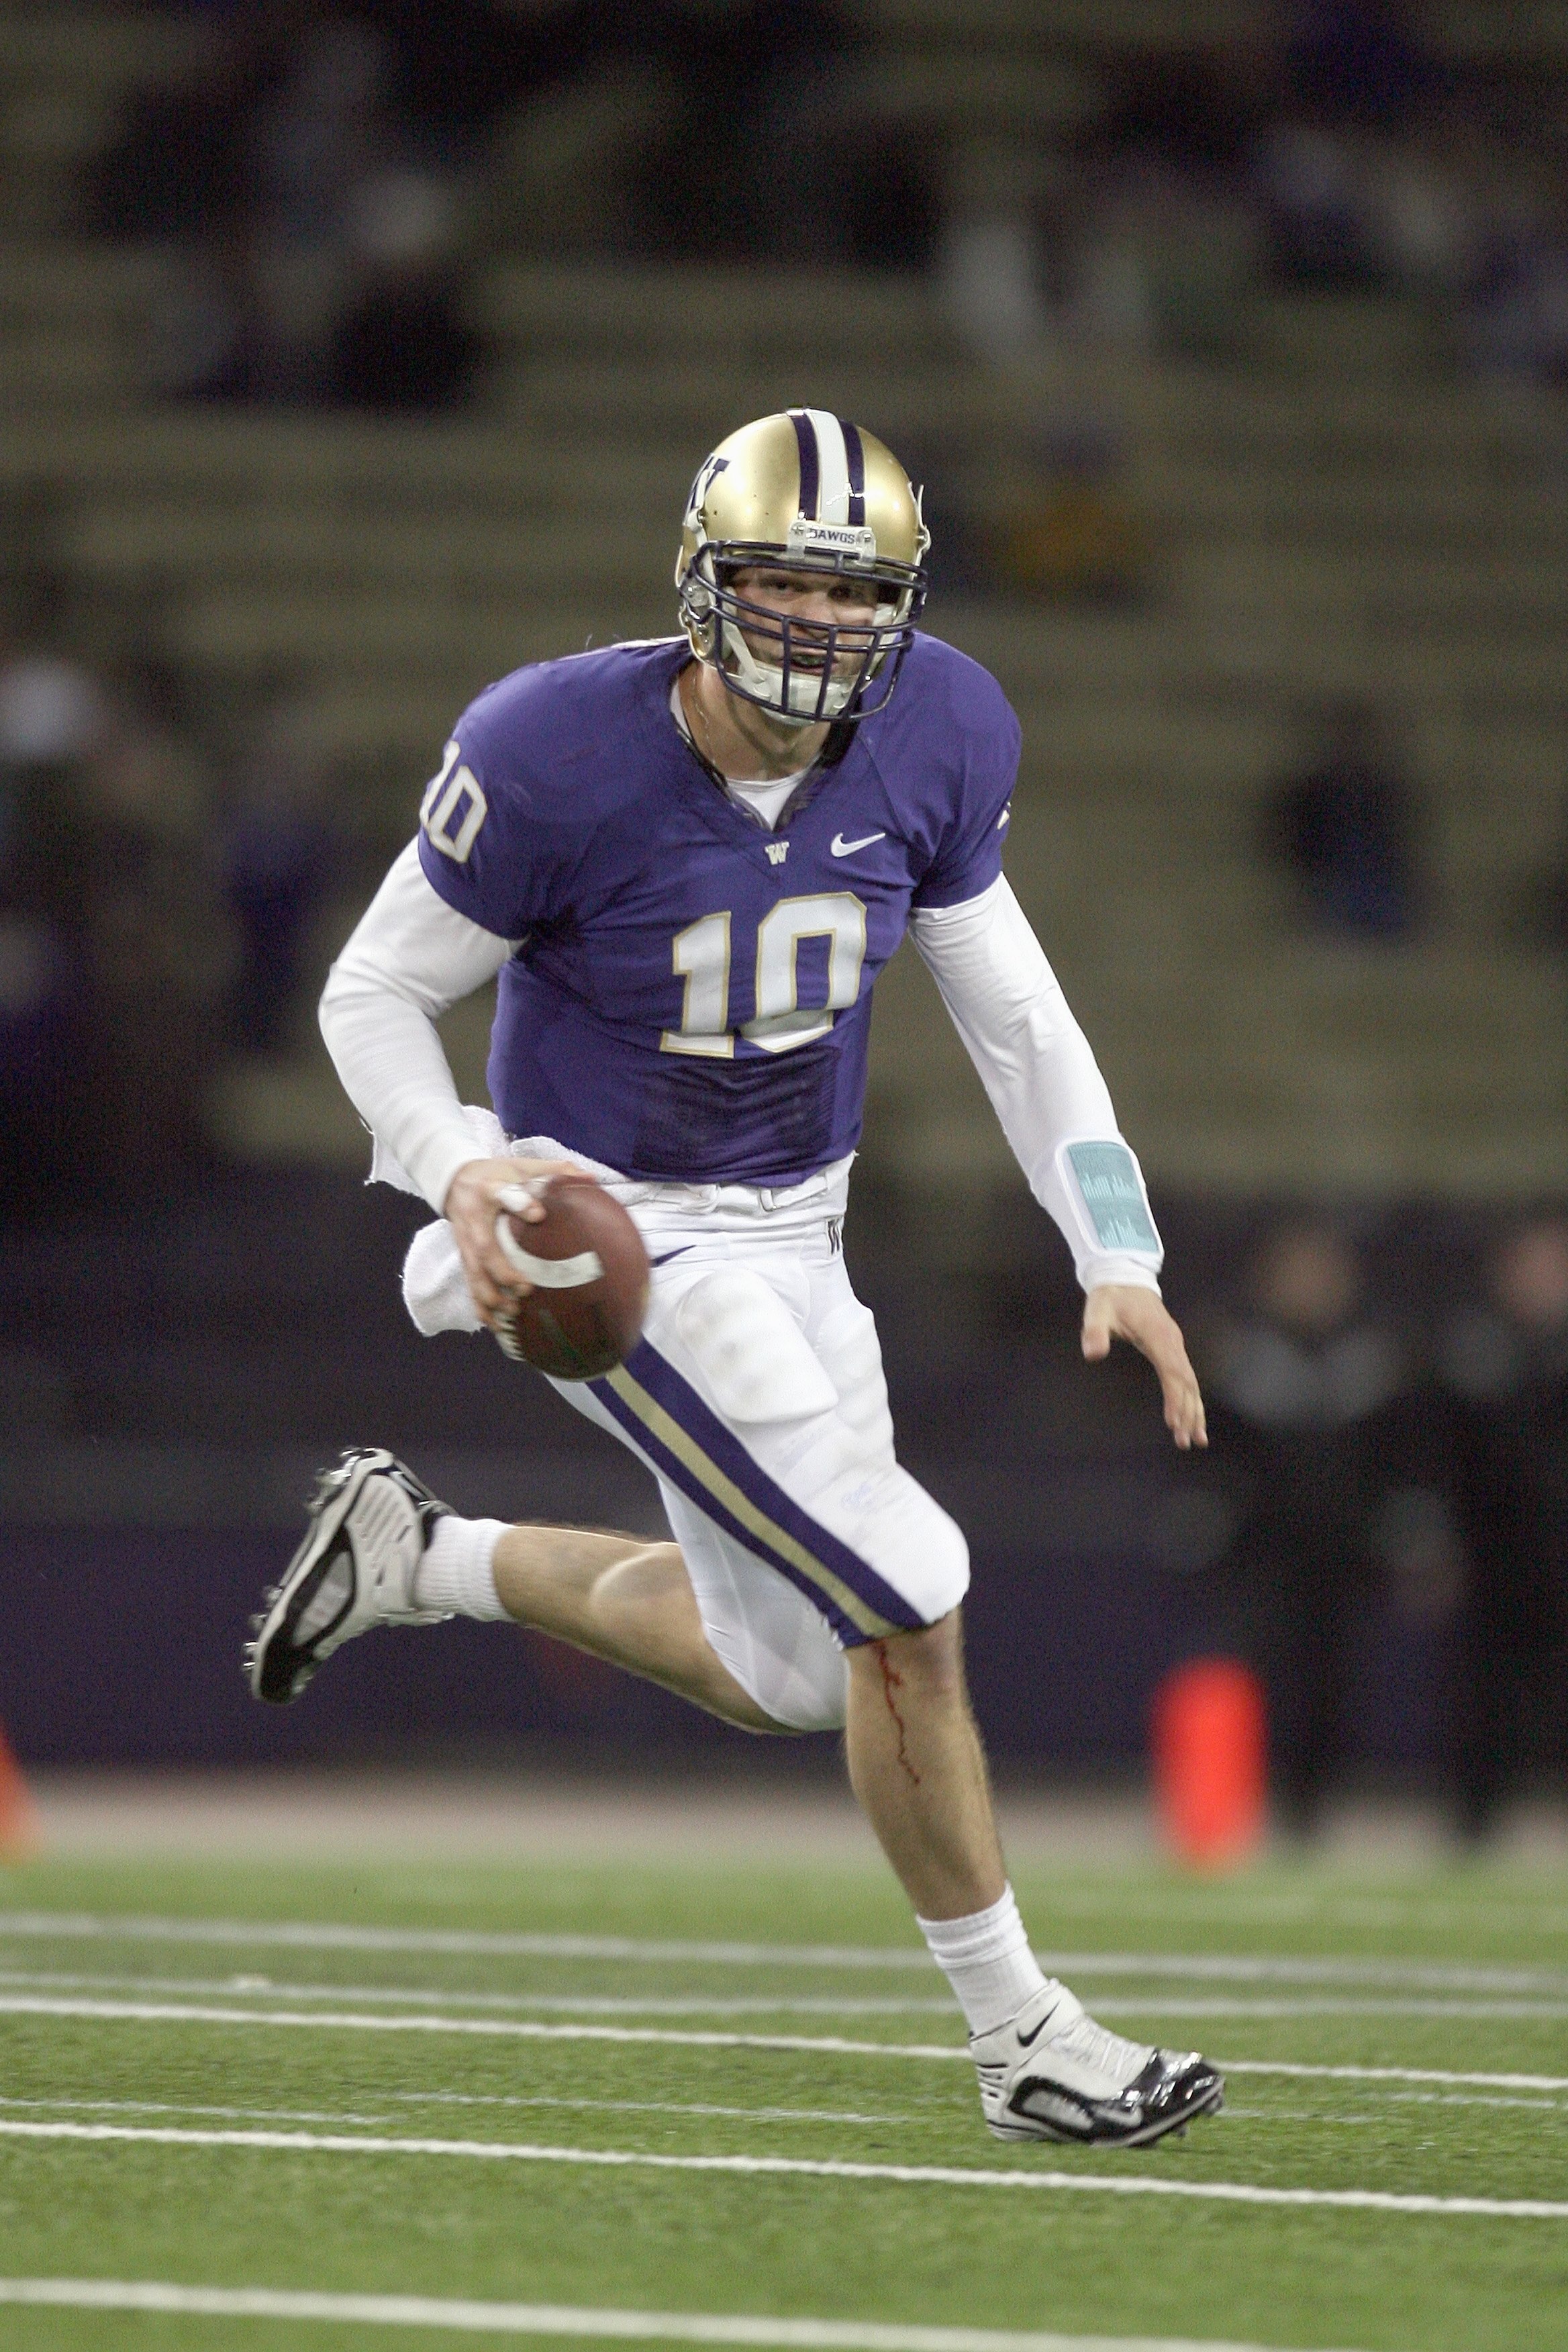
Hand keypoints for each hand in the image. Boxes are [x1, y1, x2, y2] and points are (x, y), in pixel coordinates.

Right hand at [443, 1155, 584, 1333]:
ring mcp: (466, 1243)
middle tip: (526, 1288)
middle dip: (503, 1271)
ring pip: (474, 1274)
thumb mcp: (521, 1166)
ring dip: (492, 1296)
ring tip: (514, 1312)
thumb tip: (591, 1179)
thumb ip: (554, 1171)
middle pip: (484, 1248)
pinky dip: (481, 1308)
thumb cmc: (496, 1174)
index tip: (538, 1214)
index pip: (503, 1194)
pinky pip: (470, 1286)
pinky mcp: (464, 1258)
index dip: (519, 1203)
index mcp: (490, 1190)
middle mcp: (474, 1220)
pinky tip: (497, 1326)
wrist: (453, 1180)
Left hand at [1082, 1284, 1207, 1450]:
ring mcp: (1175, 1346)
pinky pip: (1186, 1379)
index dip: (1174, 1398)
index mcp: (1158, 1336)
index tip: (1173, 1422)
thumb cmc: (1110, 1297)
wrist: (1126, 1278)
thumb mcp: (1097, 1309)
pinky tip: (1192, 1419)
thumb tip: (1092, 1354)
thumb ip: (1094, 1330)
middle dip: (1188, 1413)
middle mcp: (1173, 1343)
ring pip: (1191, 1384)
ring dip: (1194, 1411)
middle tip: (1185, 1442)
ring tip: (1196, 1440)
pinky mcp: (1172, 1350)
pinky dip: (1191, 1400)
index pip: (1171, 1371)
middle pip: (1187, 1383)